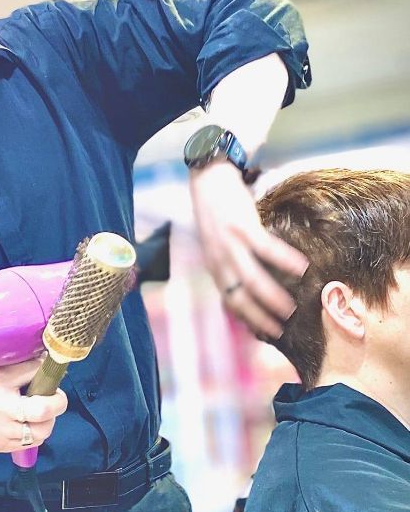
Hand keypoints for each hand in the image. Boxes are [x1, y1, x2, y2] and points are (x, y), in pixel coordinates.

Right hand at [0, 359, 67, 452]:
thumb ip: (15, 367)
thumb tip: (44, 361)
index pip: (34, 371)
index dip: (48, 369)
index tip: (52, 370)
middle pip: (43, 409)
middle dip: (57, 402)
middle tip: (55, 397)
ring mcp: (0, 430)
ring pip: (42, 430)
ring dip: (48, 421)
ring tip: (40, 412)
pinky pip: (31, 443)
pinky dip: (35, 433)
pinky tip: (26, 423)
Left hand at [189, 162, 308, 338]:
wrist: (207, 178)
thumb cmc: (217, 211)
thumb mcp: (216, 243)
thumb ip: (230, 263)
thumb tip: (249, 285)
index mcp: (215, 266)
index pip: (230, 301)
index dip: (248, 318)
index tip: (266, 332)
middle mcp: (219, 259)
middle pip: (240, 297)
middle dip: (260, 317)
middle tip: (281, 330)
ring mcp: (230, 244)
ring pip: (252, 279)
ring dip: (272, 297)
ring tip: (292, 309)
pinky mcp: (242, 226)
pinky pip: (266, 249)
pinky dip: (285, 261)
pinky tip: (303, 268)